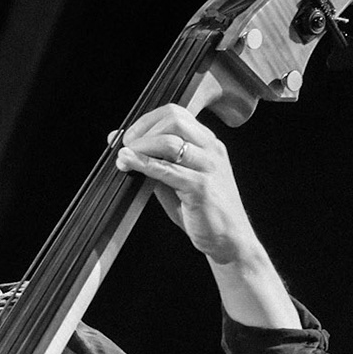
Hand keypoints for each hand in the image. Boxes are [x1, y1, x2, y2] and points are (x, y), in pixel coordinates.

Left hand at [112, 103, 258, 264]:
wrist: (230, 240)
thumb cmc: (203, 212)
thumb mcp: (177, 182)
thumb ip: (155, 164)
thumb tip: (123, 149)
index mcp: (208, 143)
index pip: (177, 113)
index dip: (147, 120)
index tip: (129, 135)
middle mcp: (211, 150)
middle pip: (174, 119)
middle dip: (143, 129)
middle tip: (125, 145)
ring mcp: (209, 167)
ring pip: (170, 142)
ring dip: (140, 147)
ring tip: (123, 157)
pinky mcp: (202, 187)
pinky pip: (168, 170)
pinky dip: (144, 164)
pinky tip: (129, 163)